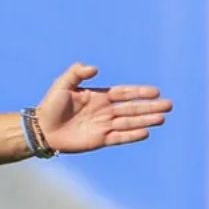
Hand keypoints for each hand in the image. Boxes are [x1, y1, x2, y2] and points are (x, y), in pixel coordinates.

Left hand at [34, 63, 171, 153]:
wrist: (40, 129)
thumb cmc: (49, 106)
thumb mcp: (62, 85)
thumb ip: (76, 73)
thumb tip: (94, 68)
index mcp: (98, 97)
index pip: (124, 93)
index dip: (139, 92)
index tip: (156, 91)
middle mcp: (104, 111)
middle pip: (132, 108)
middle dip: (150, 107)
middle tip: (169, 105)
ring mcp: (103, 126)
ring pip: (129, 122)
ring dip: (145, 120)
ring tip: (162, 118)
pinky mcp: (99, 140)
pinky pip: (119, 137)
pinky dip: (132, 135)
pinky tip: (146, 132)